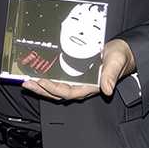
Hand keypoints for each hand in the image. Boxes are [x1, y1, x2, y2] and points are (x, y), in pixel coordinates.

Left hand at [21, 39, 135, 100]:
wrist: (121, 54)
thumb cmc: (119, 59)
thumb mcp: (116, 64)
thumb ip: (110, 76)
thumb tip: (107, 89)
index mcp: (90, 87)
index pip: (68, 92)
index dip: (54, 89)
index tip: (42, 81)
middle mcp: (81, 87)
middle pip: (57, 93)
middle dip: (41, 90)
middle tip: (27, 83)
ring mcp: (77, 82)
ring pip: (55, 89)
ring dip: (41, 86)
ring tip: (27, 80)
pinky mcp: (74, 75)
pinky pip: (58, 80)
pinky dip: (47, 79)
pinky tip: (37, 73)